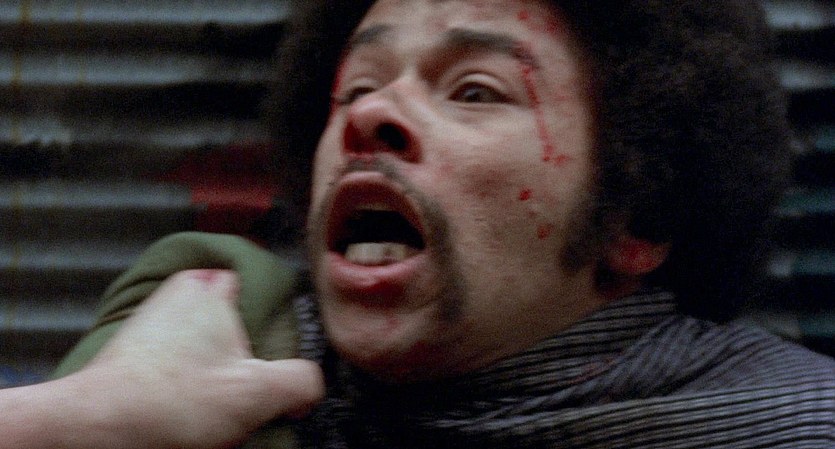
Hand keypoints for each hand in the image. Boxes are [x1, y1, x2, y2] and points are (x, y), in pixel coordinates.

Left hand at [66, 269, 323, 448]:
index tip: (276, 349)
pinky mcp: (132, 353)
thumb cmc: (171, 402)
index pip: (254, 285)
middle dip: (242, 353)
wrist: (99, 428)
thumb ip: (301, 380)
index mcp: (209, 290)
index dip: (271, 320)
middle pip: (230, 319)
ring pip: (203, 344)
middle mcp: (176, 296)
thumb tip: (310, 386)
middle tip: (248, 385)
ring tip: (217, 405)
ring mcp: (150, 323)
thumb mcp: (258, 392)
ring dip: (215, 372)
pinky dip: (187, 384)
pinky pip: (176, 363)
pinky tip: (189, 410)